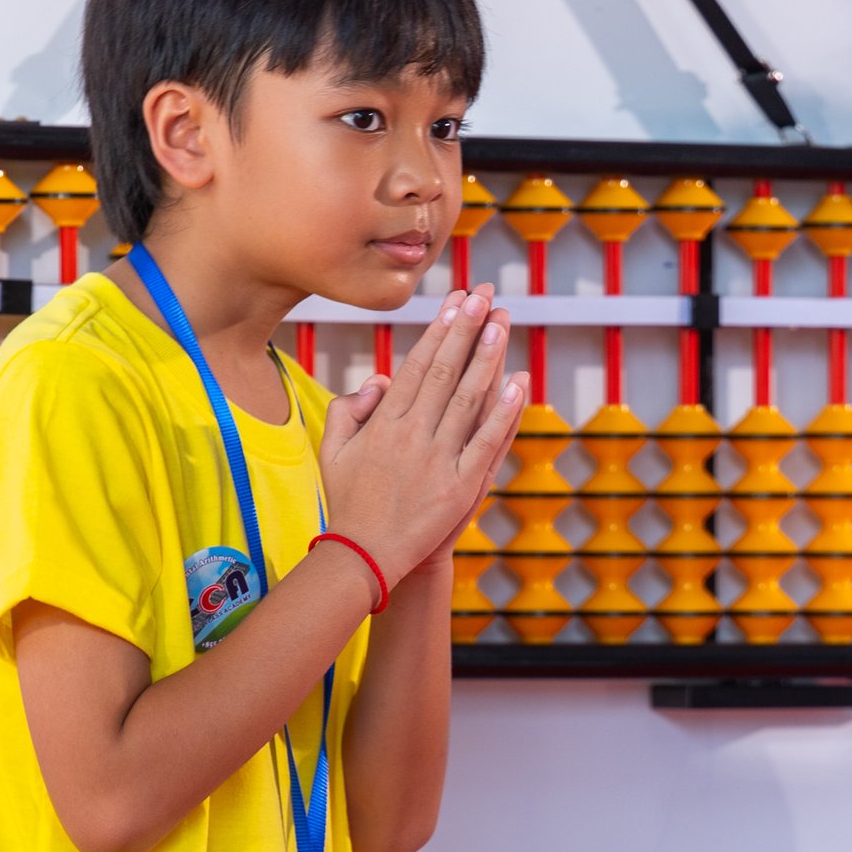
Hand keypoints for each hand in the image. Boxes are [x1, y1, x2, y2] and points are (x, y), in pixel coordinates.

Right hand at [317, 285, 526, 583]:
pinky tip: (518, 381)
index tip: (457, 301)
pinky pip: (487, 440)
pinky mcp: (461, 485)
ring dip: (487, 356)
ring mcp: (439, 458)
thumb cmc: (348, 502)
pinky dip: (504, 410)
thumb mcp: (333, 449)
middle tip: (486, 295)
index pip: (418, 365)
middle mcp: (412, 433)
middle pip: (445, 370)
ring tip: (503, 322)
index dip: (440, 330)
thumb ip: (350, 409)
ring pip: (468, 397)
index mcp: (384, 422)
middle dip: (467, 329)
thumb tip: (380, 379)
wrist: (364, 555)